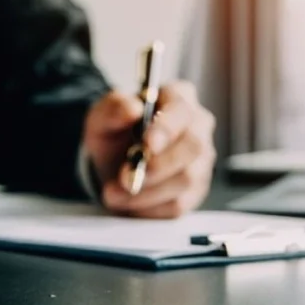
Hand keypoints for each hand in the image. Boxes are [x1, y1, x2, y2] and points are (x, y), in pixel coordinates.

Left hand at [83, 82, 215, 217]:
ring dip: (146, 190)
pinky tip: (129, 201)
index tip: (147, 144)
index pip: (181, 110)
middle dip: (157, 165)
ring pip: (185, 179)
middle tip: (125, 176)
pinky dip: (148, 206)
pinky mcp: (196, 190)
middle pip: (192, 146)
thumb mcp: (103, 116)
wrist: (112, 161)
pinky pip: (178, 203)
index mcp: (179, 97)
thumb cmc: (114, 131)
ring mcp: (201, 159)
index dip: (167, 128)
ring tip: (115, 191)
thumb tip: (132, 108)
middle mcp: (198, 126)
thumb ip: (114, 108)